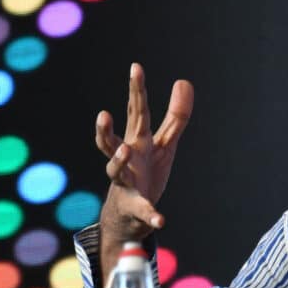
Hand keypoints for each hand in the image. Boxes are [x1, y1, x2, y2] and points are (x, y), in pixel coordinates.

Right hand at [95, 63, 192, 257]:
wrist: (129, 214)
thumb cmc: (146, 170)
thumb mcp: (165, 143)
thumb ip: (176, 116)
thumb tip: (183, 81)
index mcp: (138, 141)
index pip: (137, 113)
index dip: (137, 91)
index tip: (136, 67)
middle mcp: (126, 159)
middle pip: (114, 140)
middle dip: (106, 129)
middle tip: (103, 115)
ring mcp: (126, 182)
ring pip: (114, 171)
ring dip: (118, 162)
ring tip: (124, 151)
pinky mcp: (136, 207)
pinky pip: (144, 212)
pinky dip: (152, 215)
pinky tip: (161, 220)